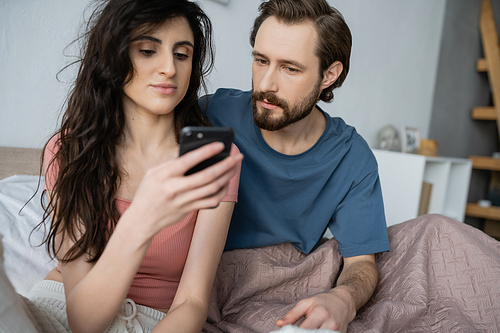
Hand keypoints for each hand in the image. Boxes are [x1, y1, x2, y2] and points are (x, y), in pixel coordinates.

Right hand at [123, 142, 241, 238]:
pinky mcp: (188, 211)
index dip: (207, 151)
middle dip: (225, 165)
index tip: (221, 145)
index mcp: (164, 175)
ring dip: (227, 177)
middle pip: (207, 176)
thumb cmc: (147, 192)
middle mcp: (175, 188)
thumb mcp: (153, 173)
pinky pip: (211, 202)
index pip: (189, 160)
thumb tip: (196, 153)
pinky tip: (225, 184)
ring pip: (212, 189)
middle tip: (237, 157)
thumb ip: (172, 163)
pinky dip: (221, 193)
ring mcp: (183, 202)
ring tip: (234, 168)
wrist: (141, 220)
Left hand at [276, 288, 354, 331]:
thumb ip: (292, 315)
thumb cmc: (323, 302)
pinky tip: (314, 332)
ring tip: (305, 331)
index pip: (305, 330)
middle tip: (295, 332)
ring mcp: (337, 332)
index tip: (288, 332)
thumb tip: (279, 324)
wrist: (343, 302)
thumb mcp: (306, 303)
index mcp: (320, 314)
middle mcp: (331, 325)